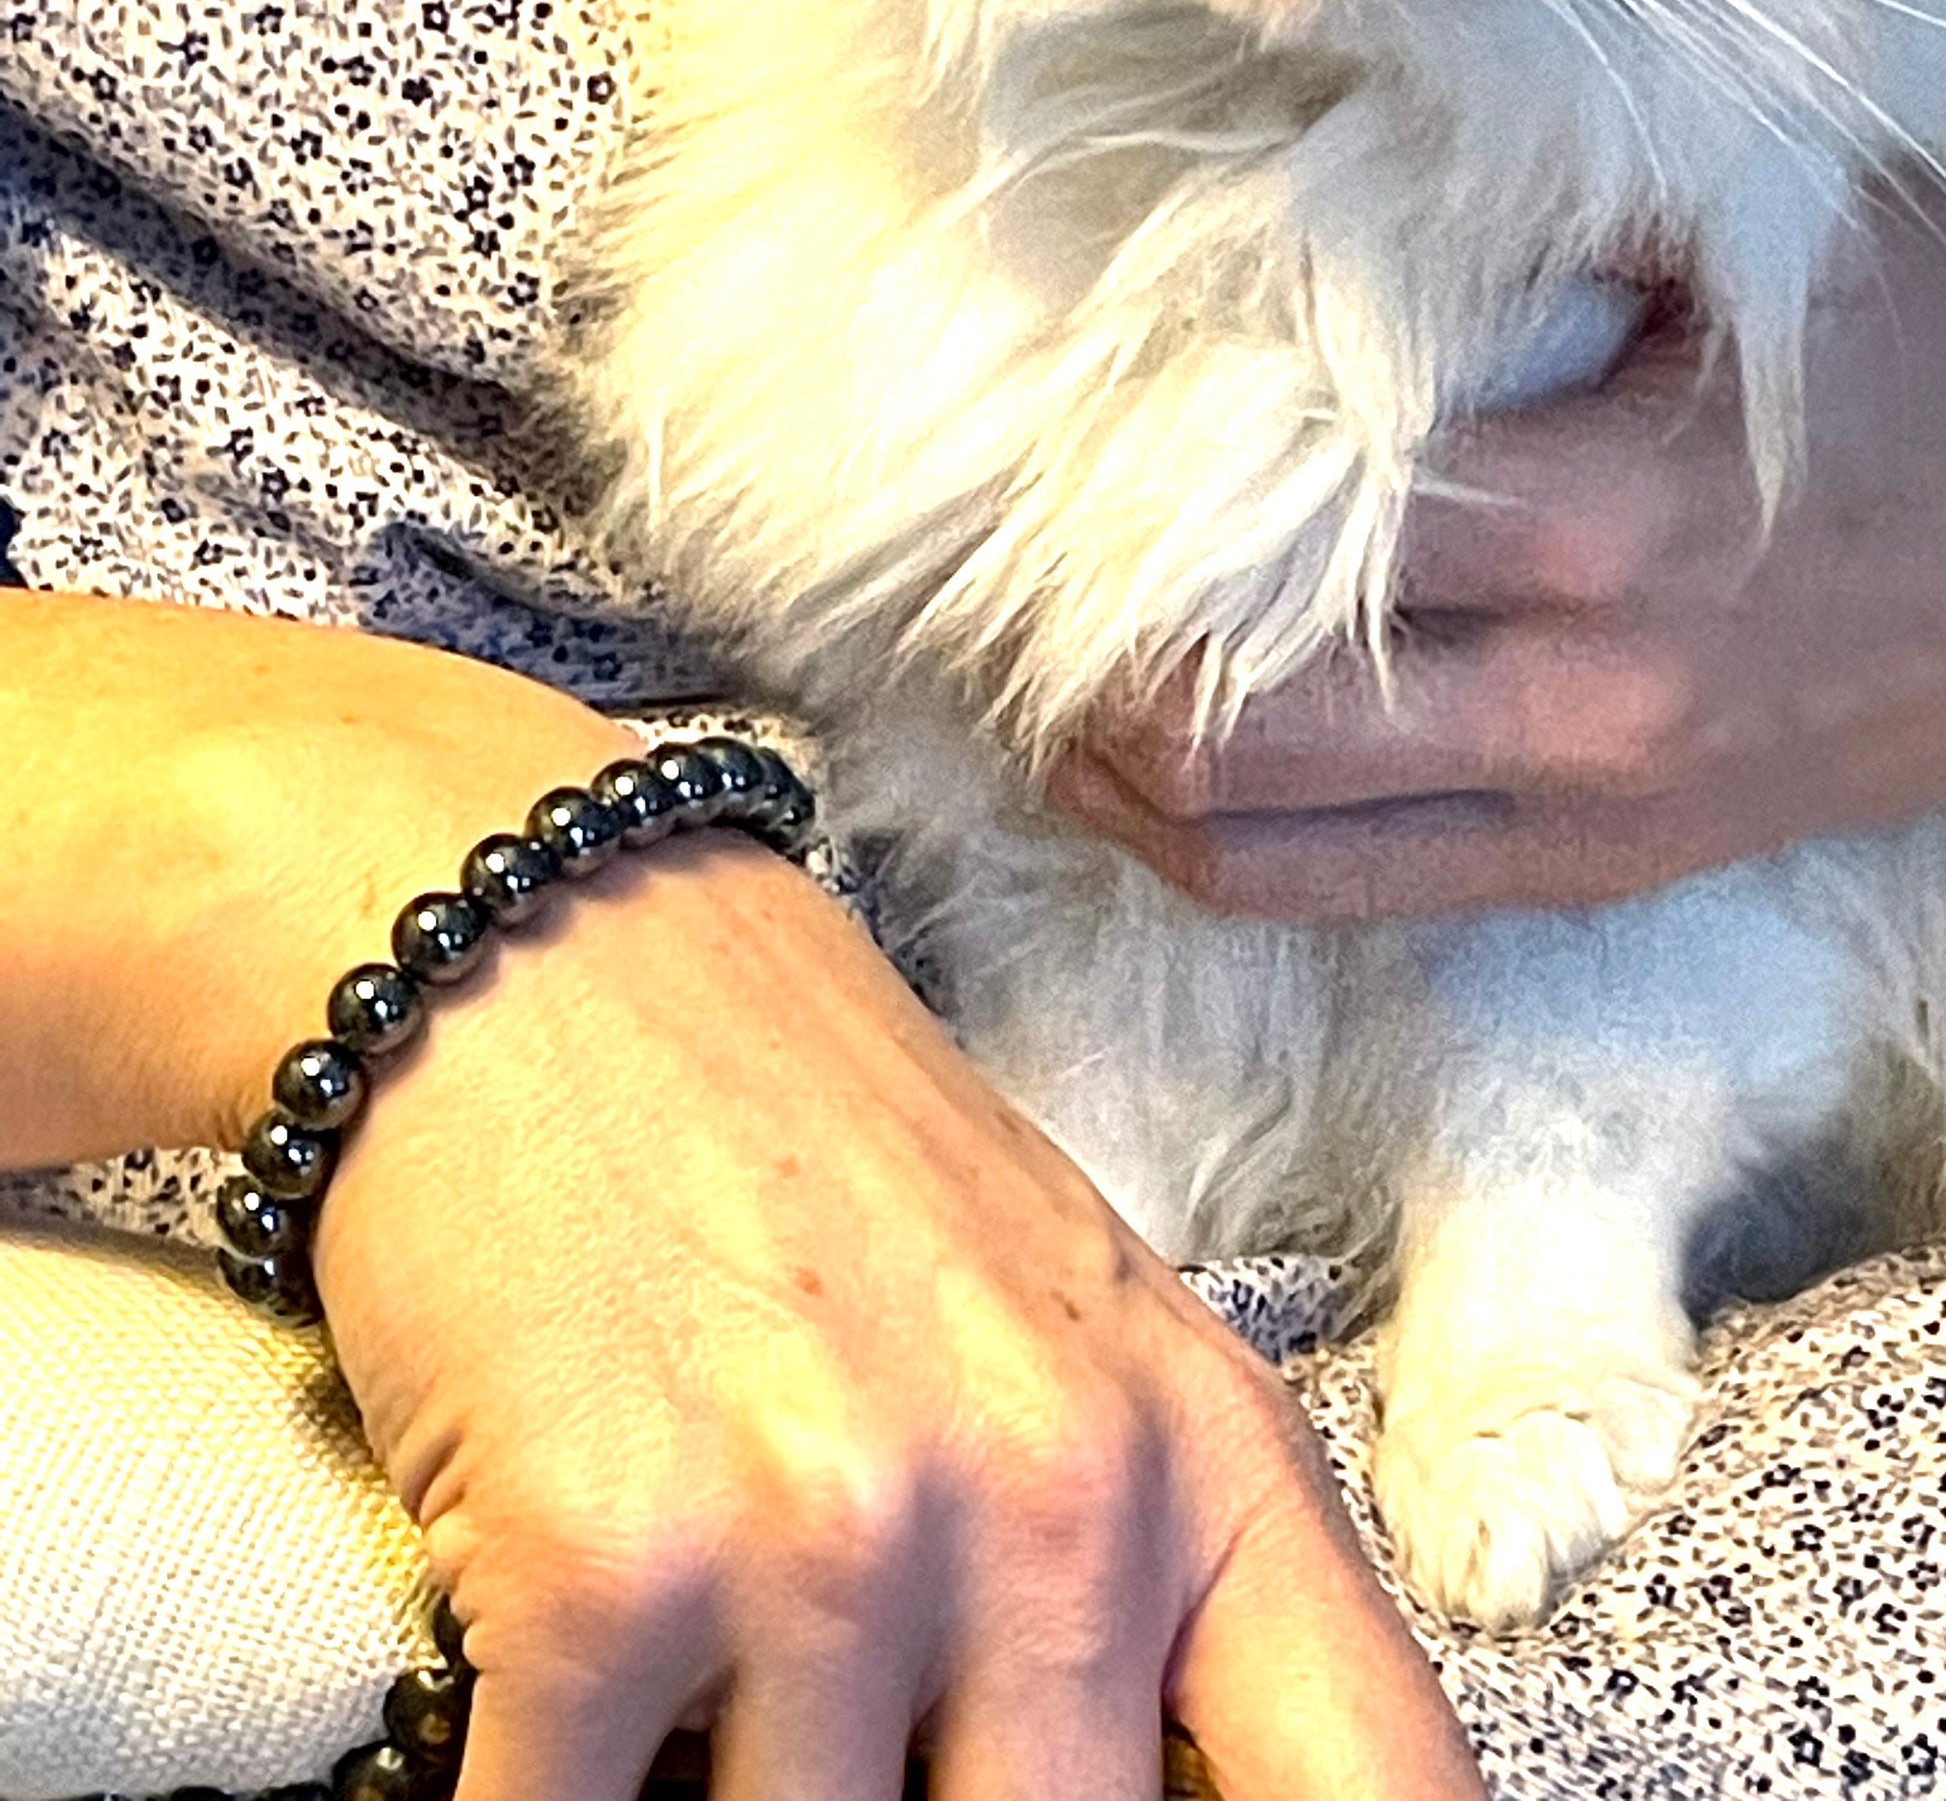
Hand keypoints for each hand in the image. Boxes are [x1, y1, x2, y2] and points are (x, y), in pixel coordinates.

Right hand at [317, 835, 1480, 1800]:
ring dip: (728, 1780)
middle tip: (844, 1715)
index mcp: (1202, 1448)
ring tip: (704, 1645)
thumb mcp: (1060, 1329)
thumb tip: (1140, 1791)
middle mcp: (1057, 1496)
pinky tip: (560, 1679)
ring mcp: (840, 1530)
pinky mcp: (608, 1563)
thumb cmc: (808, 1143)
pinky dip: (548, 1792)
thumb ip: (1141, 1577)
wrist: (558, 945)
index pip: (1381, 1791)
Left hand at [1052, 181, 1945, 922]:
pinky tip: (1153, 787)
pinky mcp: (1598, 873)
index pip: (1266, 547)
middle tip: (1005, 601)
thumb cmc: (1928, 373)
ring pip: (1260, 853)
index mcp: (1597, 520)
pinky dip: (1219, 853)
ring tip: (1042, 706)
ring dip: (1118, 789)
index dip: (1112, 522)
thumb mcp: (1755, 240)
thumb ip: (1527, 220)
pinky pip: (1348, 898)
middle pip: (1226, 733)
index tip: (1035, 466)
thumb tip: (1297, 173)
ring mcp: (1584, 814)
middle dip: (1080, 680)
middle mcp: (1573, 699)